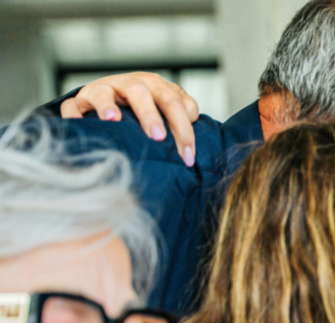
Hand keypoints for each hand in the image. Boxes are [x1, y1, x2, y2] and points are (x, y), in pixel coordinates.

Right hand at [60, 72, 199, 166]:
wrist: (114, 94)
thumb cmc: (150, 105)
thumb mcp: (169, 104)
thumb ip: (185, 111)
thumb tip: (192, 123)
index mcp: (156, 85)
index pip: (173, 102)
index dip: (183, 129)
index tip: (188, 156)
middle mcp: (129, 84)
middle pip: (140, 93)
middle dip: (150, 115)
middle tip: (158, 137)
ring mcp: (102, 89)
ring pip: (104, 94)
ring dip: (108, 105)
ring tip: (113, 120)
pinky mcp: (81, 99)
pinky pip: (73, 105)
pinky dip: (74, 115)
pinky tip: (79, 125)